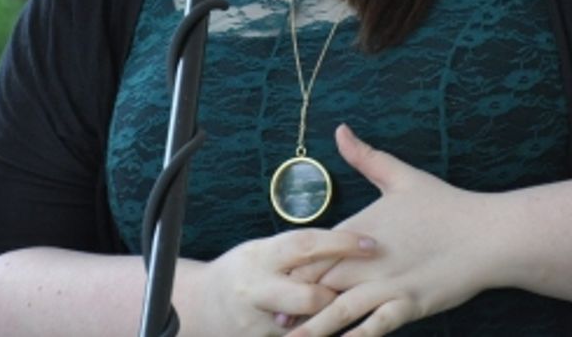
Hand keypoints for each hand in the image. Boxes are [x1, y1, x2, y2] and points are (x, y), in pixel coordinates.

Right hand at [179, 227, 376, 335]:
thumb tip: (343, 243)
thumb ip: (296, 252)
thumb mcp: (263, 250)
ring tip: (342, 312)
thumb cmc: (243, 269)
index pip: (307, 245)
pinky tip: (324, 327)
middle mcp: (256, 289)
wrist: (200, 305)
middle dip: (334, 296)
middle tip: (350, 291)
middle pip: (309, 297)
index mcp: (261, 256)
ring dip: (325, 320)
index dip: (342, 243)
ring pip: (304, 325)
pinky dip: (310, 331)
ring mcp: (255, 322)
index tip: (371, 244)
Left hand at [284, 125, 496, 336]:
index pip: (311, 255)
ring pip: (338, 311)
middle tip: (267, 322)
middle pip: (316, 286)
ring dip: (313, 329)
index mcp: (359, 231)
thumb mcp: (402, 176)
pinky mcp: (409, 305)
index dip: (289, 273)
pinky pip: (376, 326)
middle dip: (292, 306)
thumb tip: (341, 130)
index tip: (269, 287)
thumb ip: (366, 157)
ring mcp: (388, 285)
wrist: (487, 233)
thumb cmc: (445, 205)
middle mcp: (367, 260)